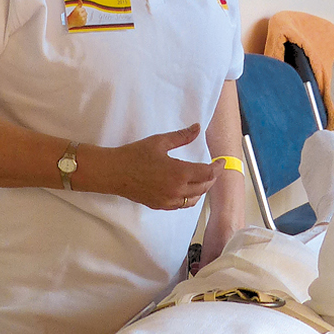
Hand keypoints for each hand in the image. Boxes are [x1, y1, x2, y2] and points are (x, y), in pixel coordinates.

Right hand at [82, 125, 216, 211]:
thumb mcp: (159, 141)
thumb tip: (197, 128)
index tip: (221, 162)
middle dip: (211, 178)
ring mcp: (168, 200)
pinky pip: (181, 205)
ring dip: (202, 190)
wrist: (112, 172)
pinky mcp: (160, 205)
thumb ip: (181, 136)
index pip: (208, 173)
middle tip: (212, 169)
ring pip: (194, 199)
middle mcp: (177, 190)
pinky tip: (187, 190)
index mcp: (180, 173)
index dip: (218, 168)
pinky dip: (189, 198)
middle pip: (204, 187)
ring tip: (202, 179)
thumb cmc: (134, 155)